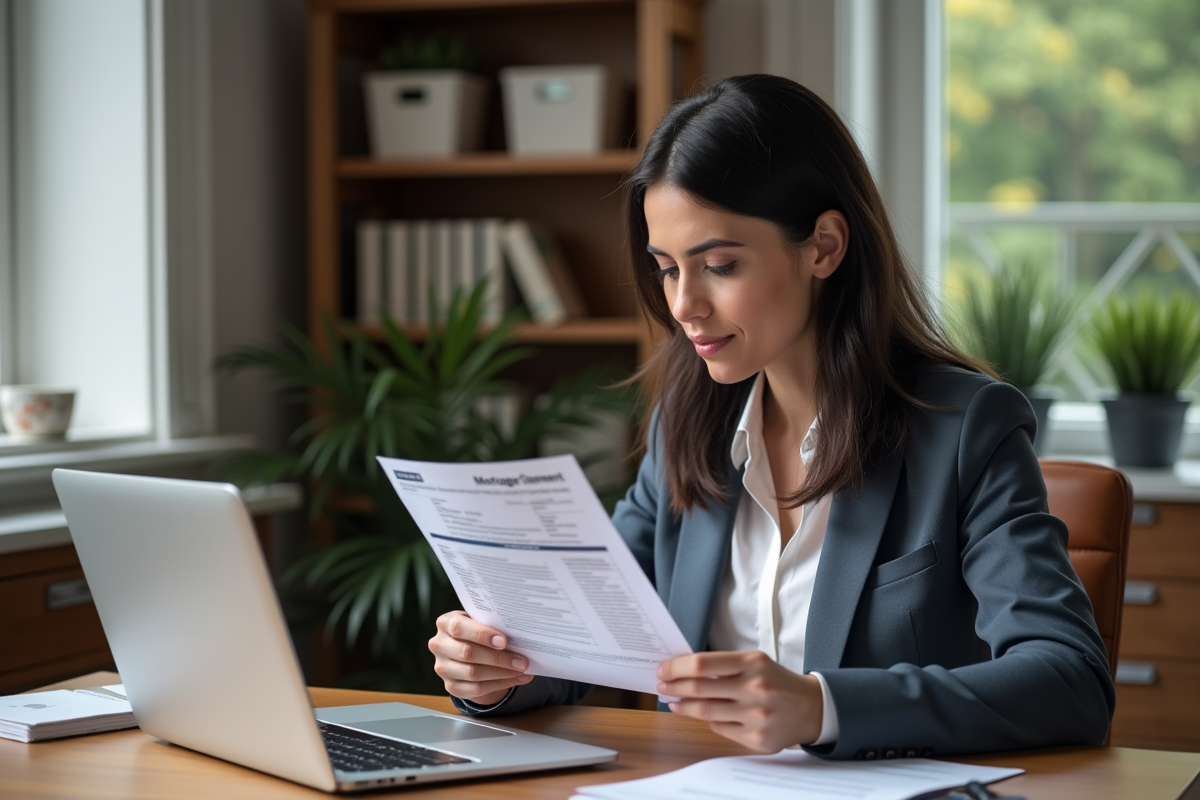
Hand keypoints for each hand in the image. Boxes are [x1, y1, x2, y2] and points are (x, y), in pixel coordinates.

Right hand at [429, 610, 532, 704]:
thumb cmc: (476, 630)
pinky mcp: (451, 686)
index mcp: (445, 623)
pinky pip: (476, 689)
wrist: (466, 650)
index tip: (504, 641)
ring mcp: (443, 667)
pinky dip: (501, 684)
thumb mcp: (479, 621)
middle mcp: (439, 645)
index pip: (459, 628)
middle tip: (521, 660)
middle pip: (467, 653)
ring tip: (522, 670)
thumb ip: (491, 625)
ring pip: (473, 673)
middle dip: (498, 658)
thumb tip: (518, 636)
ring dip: (502, 673)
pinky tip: (517, 679)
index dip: (482, 635)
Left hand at [656, 650, 822, 751]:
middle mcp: (755, 688)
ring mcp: (756, 716)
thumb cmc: (775, 680)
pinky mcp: (757, 739)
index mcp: (753, 663)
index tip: (663, 669)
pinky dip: (707, 720)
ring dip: (682, 706)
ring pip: (705, 712)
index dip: (677, 667)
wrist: (811, 708)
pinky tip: (700, 715)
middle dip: (674, 687)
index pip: (702, 664)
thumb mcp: (754, 662)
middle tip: (661, 686)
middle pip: (699, 689)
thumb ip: (723, 665)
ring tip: (673, 701)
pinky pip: (720, 728)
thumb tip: (682, 670)